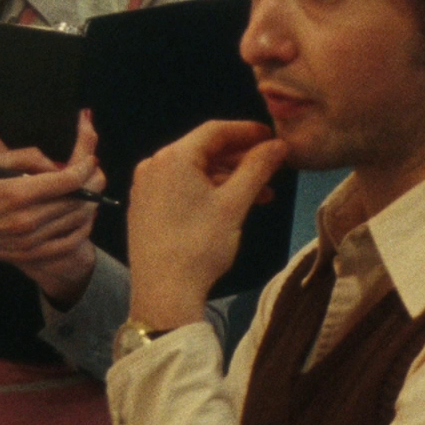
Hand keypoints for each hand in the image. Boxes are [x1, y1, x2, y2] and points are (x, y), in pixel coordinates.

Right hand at [0, 74, 103, 304]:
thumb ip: (27, 156)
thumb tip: (57, 163)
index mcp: (15, 193)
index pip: (68, 180)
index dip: (86, 168)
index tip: (90, 159)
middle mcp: (25, 220)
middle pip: (77, 201)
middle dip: (93, 183)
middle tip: (95, 172)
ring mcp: (28, 241)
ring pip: (76, 221)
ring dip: (89, 204)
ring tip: (89, 190)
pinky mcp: (28, 255)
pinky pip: (68, 243)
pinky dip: (81, 228)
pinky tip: (81, 216)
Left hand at [126, 120, 286, 330]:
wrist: (164, 293)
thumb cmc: (200, 244)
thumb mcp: (234, 204)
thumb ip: (257, 168)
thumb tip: (279, 144)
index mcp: (172, 157)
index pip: (215, 130)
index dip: (247, 131)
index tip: (273, 138)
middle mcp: (153, 166)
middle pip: (204, 151)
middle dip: (241, 159)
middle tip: (272, 167)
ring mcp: (146, 188)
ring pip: (195, 172)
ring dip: (229, 179)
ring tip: (262, 194)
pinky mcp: (145, 209)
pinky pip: (181, 188)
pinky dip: (208, 192)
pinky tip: (232, 206)